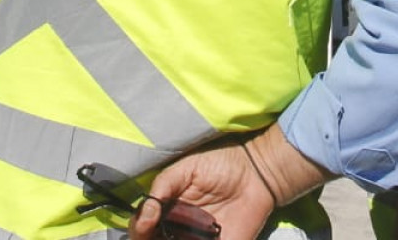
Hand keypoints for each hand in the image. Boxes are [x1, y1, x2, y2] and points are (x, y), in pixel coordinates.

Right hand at [133, 130, 328, 239]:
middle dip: (146, 239)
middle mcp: (178, 229)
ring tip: (172, 236)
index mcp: (168, 209)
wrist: (258, 172)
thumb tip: (144, 213)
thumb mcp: (186, 168)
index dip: (138, 228)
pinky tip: (189, 239)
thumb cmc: (221, 164)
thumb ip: (162, 186)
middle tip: (151, 233)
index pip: (143, 226)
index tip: (145, 222)